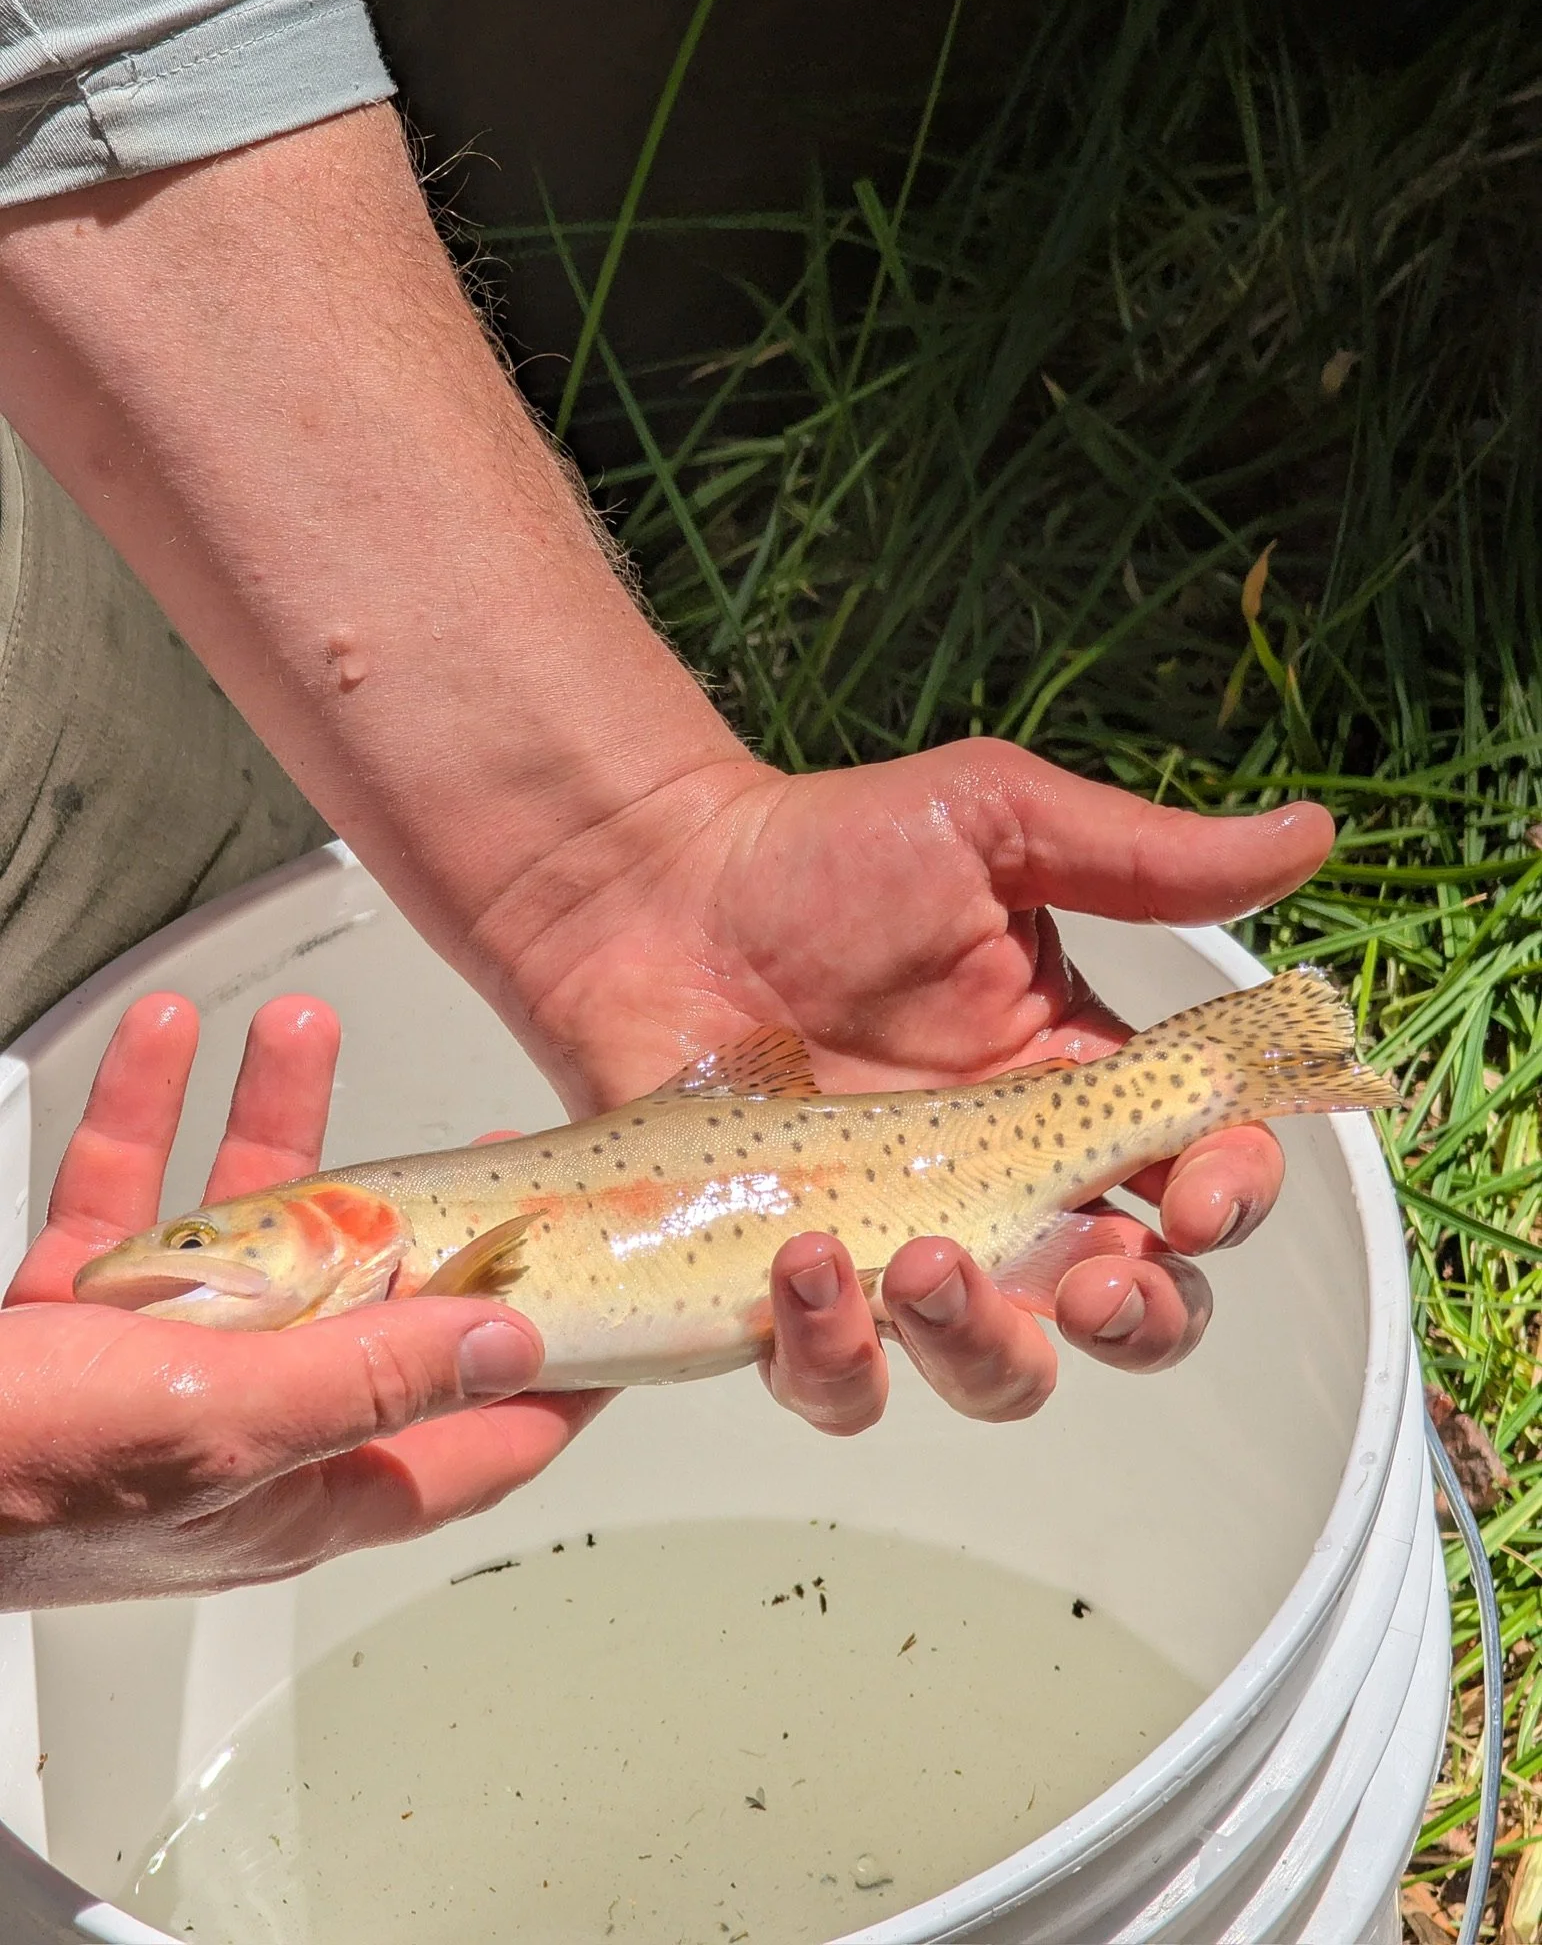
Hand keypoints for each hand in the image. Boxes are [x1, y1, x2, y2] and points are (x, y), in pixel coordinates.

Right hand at [0, 994, 604, 1607]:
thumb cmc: (19, 1488)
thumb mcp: (227, 1425)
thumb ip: (371, 1381)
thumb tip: (508, 1346)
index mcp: (307, 1483)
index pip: (478, 1439)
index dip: (557, 1378)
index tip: (614, 1299)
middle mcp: (246, 1425)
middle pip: (369, 1306)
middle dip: (414, 1211)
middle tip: (469, 1139)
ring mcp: (158, 1369)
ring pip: (246, 1231)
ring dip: (273, 1126)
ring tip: (298, 1034)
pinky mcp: (75, 1323)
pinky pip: (130, 1202)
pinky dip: (149, 1120)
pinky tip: (168, 1045)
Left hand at [485, 738, 1334, 1430]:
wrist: (652, 890)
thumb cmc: (821, 854)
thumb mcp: (995, 825)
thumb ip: (1143, 858)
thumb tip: (1311, 836)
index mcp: (1073, 1088)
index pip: (1198, 1178)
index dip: (1225, 1203)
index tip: (1199, 1193)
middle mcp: (1004, 1186)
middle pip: (1125, 1310)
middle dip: (1139, 1318)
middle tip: (1094, 1283)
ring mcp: (898, 1245)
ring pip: (995, 1372)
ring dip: (988, 1347)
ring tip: (927, 1263)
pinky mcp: (789, 1287)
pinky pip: (837, 1382)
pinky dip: (838, 1357)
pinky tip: (809, 1265)